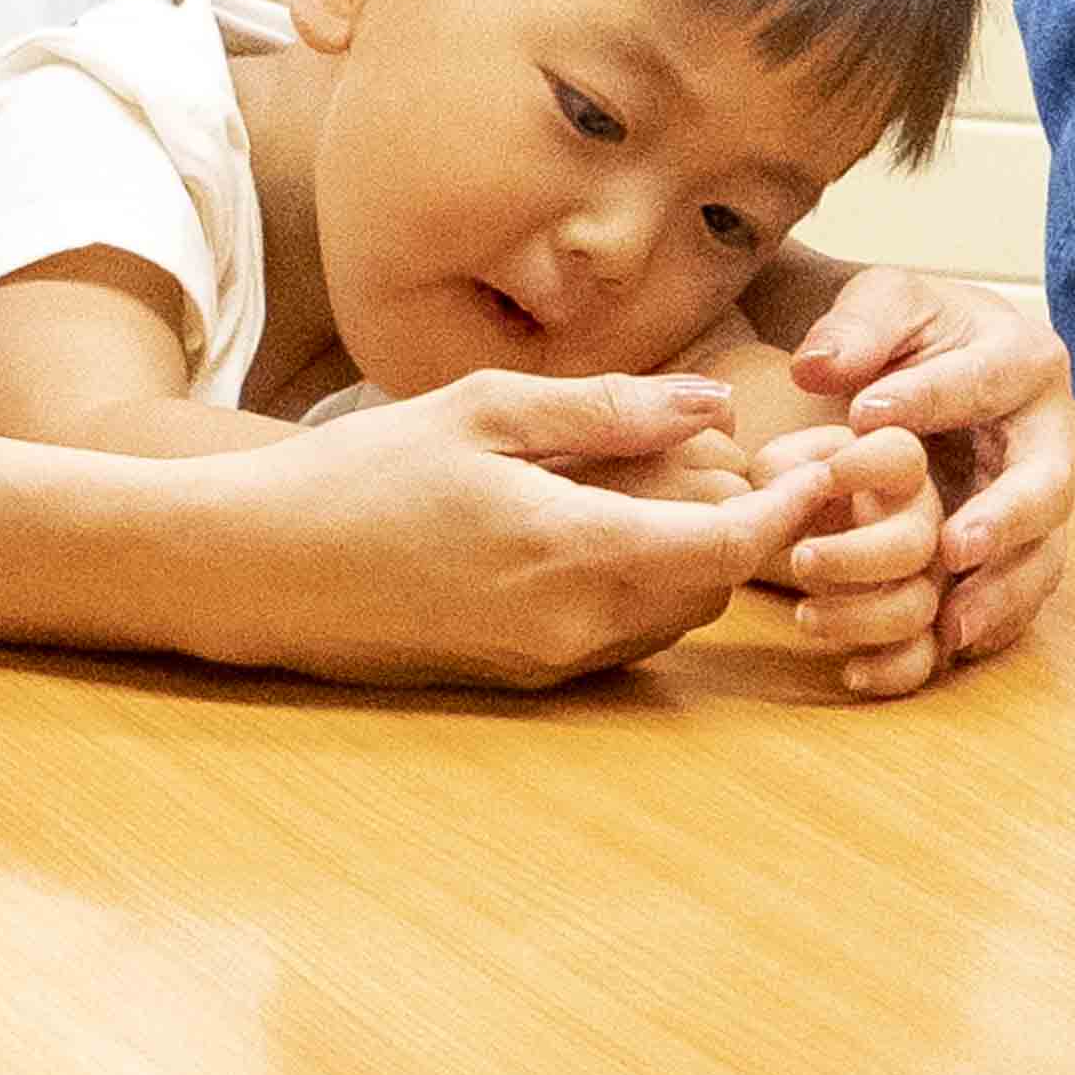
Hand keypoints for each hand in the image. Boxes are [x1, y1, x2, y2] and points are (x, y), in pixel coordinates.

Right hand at [233, 375, 818, 686]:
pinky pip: (617, 634)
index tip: (817, 463)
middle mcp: (574, 627)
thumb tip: (712, 400)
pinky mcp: (518, 675)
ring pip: (668, 615)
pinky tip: (584, 521)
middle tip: (709, 449)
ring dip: (682, 555)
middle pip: (711, 584)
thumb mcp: (485, 412)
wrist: (257, 570)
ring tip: (638, 477)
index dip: (787, 508)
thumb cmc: (360, 475)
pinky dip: (634, 582)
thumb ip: (609, 410)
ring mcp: (546, 661)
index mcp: (574, 554)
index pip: (730, 547)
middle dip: (731, 523)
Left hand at [774, 265, 1074, 682]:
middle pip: (1047, 485)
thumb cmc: (909, 333)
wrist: (929, 369)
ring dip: (1001, 595)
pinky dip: (988, 629)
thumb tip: (821, 367)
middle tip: (953, 546)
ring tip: (951, 626)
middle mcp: (1051, 438)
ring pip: (1043, 557)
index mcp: (1026, 361)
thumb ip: (857, 325)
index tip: (863, 415)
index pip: (986, 381)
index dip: (930, 397)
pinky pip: (1020, 600)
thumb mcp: (883, 304)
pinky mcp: (1022, 553)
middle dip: (1005, 519)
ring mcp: (1041, 504)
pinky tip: (941, 650)